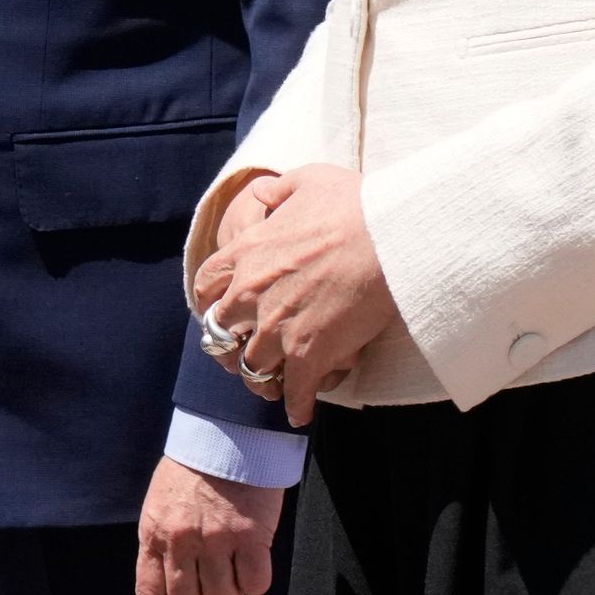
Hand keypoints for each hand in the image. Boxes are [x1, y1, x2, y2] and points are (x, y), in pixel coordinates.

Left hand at [134, 456, 282, 594]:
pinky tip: (256, 562)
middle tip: (216, 594)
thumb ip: (163, 542)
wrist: (228, 435)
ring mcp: (215, 539)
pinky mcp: (251, 536)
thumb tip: (173, 586)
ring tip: (236, 569)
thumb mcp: (162, 504)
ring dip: (233, 594)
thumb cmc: (195, 470)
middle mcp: (180, 540)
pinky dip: (257, 582)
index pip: (149, 593)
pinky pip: (256, 584)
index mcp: (153, 532)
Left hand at [190, 163, 398, 424]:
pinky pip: (295, 393)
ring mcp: (276, 329)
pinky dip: (298, 406)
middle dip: (230, 344)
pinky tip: (301, 414)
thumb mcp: (306, 180)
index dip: (211, 302)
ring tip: (271, 386)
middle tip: (244, 350)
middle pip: (221, 333)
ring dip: (261, 378)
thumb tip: (263, 192)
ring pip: (252, 368)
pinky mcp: (309, 355)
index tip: (220, 310)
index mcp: (244, 255)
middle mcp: (250, 295)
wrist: (389, 237)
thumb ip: (277, 191)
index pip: (205, 286)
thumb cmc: (353, 205)